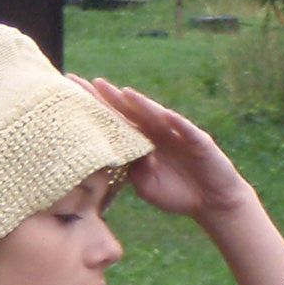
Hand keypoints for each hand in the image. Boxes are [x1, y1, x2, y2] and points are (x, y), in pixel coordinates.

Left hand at [84, 83, 253, 229]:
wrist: (211, 202)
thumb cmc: (177, 194)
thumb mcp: (146, 186)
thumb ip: (130, 170)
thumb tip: (115, 157)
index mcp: (142, 141)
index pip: (115, 120)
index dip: (96, 108)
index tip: (72, 96)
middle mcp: (156, 131)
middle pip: (130, 110)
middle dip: (109, 97)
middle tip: (86, 82)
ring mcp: (177, 132)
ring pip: (156, 116)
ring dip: (140, 104)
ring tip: (123, 94)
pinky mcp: (198, 141)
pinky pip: (186, 130)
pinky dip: (177, 123)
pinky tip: (164, 115)